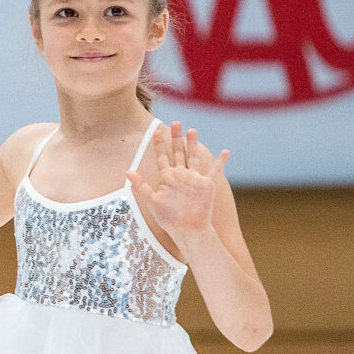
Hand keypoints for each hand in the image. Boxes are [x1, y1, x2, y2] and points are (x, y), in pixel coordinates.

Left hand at [129, 122, 228, 241]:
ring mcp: (194, 179)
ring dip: (193, 144)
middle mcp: (180, 175)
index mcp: (167, 178)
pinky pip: (215, 170)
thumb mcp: (152, 200)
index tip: (156, 131)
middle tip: (175, 122)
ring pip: (193, 157)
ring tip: (192, 130)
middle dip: (176, 138)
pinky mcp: (207, 185)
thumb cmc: (168, 218)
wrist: (187, 230)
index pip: (162, 156)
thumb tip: (127, 171)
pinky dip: (221, 161)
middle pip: (178, 152)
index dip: (159, 144)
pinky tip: (225, 151)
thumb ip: (141, 185)